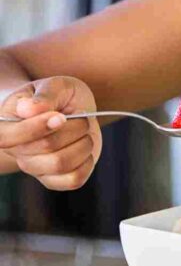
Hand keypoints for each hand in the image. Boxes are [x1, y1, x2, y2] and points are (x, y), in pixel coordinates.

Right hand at [0, 76, 101, 190]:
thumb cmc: (57, 96)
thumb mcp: (54, 85)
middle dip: (73, 127)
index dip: (36, 128)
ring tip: (84, 131)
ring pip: (61, 164)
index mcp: (6, 126)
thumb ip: (44, 95)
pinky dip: (87, 162)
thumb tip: (28, 110)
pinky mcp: (55, 180)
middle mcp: (17, 151)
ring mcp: (35, 168)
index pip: (7, 138)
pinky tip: (85, 147)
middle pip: (46, 147)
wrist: (69, 110)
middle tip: (81, 116)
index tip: (61, 116)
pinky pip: (73, 180)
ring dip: (82, 144)